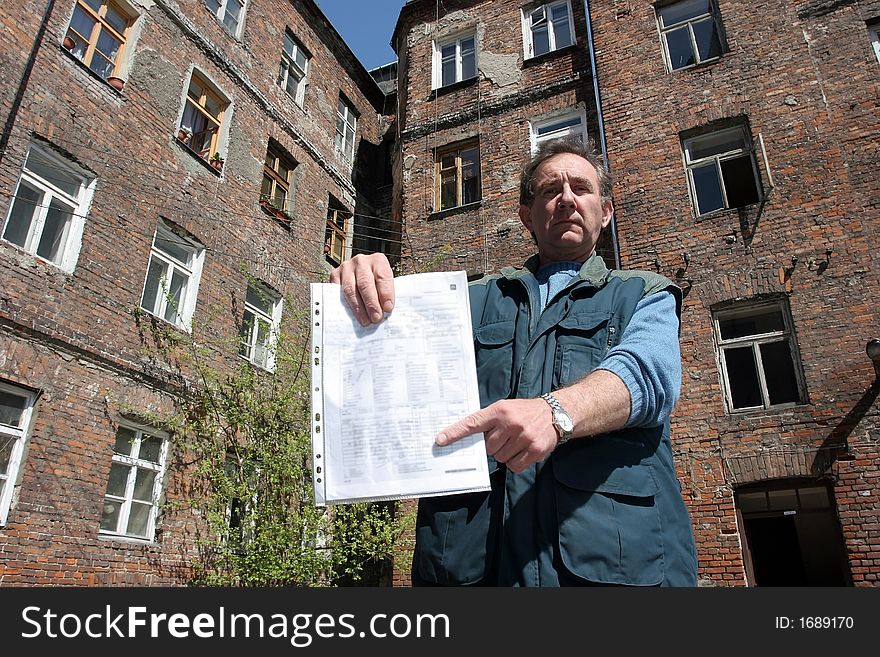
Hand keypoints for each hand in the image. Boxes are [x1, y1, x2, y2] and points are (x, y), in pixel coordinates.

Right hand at [329, 253, 395, 325]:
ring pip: (350, 289)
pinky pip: (338, 291)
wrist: (362, 273)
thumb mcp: (386, 283)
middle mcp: (361, 261)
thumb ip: (386, 295)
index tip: (387, 308)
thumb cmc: (377, 281)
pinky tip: (351, 315)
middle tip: (376, 318)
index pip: (382, 277)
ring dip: (358, 308)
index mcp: (378, 260)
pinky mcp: (335, 274)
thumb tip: (385, 312)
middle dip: (371, 303)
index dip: (386, 294)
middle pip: (365, 284)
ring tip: (365, 320)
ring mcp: (346, 267)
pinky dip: (345, 304)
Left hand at [436, 399, 557, 473]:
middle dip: (494, 446)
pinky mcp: (535, 449)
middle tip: (506, 437)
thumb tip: (468, 440)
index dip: (455, 433)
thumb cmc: (524, 412)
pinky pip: (514, 466)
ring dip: (506, 454)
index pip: (472, 423)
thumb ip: (488, 421)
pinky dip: (516, 462)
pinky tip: (523, 451)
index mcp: (499, 411)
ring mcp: (523, 436)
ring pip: (501, 458)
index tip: (440, 440)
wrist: (556, 412)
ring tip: (517, 442)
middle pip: (488, 448)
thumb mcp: (505, 408)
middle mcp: (510, 423)